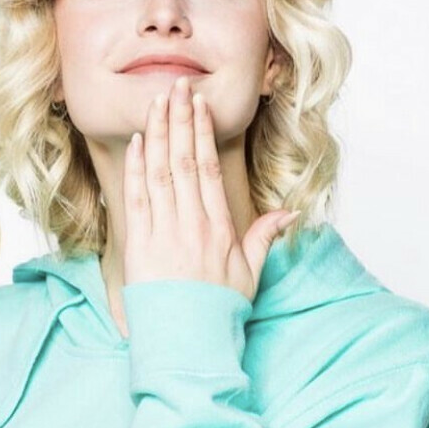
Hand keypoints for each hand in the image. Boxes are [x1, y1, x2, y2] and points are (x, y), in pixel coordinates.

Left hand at [123, 74, 297, 301]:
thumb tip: (292, 212)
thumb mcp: (250, 273)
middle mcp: (191, 224)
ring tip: (156, 102)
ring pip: (159, 171)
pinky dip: (136, 167)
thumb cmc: (217, 309)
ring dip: (157, 133)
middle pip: (182, 160)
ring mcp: (163, 232)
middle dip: (179, 119)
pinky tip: (137, 142)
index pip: (207, 167)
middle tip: (177, 86)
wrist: (186, 341)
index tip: (199, 104)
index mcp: (219, 227)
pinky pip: (137, 197)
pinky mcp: (140, 244)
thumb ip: (266, 237)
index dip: (201, 131)